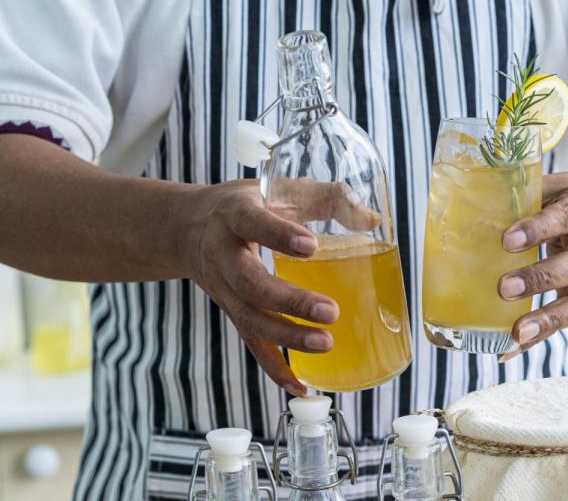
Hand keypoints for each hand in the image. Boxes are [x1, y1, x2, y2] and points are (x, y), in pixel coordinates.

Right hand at [174, 179, 377, 395]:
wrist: (187, 228)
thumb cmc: (246, 204)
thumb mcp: (280, 188)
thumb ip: (328, 197)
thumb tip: (373, 220)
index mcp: (235, 215)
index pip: (254, 223)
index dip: (279, 236)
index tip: (311, 246)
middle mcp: (223, 254)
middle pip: (251, 283)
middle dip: (290, 301)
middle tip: (330, 312)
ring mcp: (224, 288)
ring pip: (249, 319)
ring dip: (287, 337)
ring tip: (326, 344)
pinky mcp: (232, 312)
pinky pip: (250, 343)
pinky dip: (274, 367)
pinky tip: (301, 385)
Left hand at [497, 171, 567, 359]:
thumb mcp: (551, 189)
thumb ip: (520, 199)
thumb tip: (467, 208)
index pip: (567, 217)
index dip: (540, 229)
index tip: (507, 240)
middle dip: (542, 279)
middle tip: (504, 288)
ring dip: (549, 319)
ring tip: (516, 333)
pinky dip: (541, 336)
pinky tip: (512, 348)